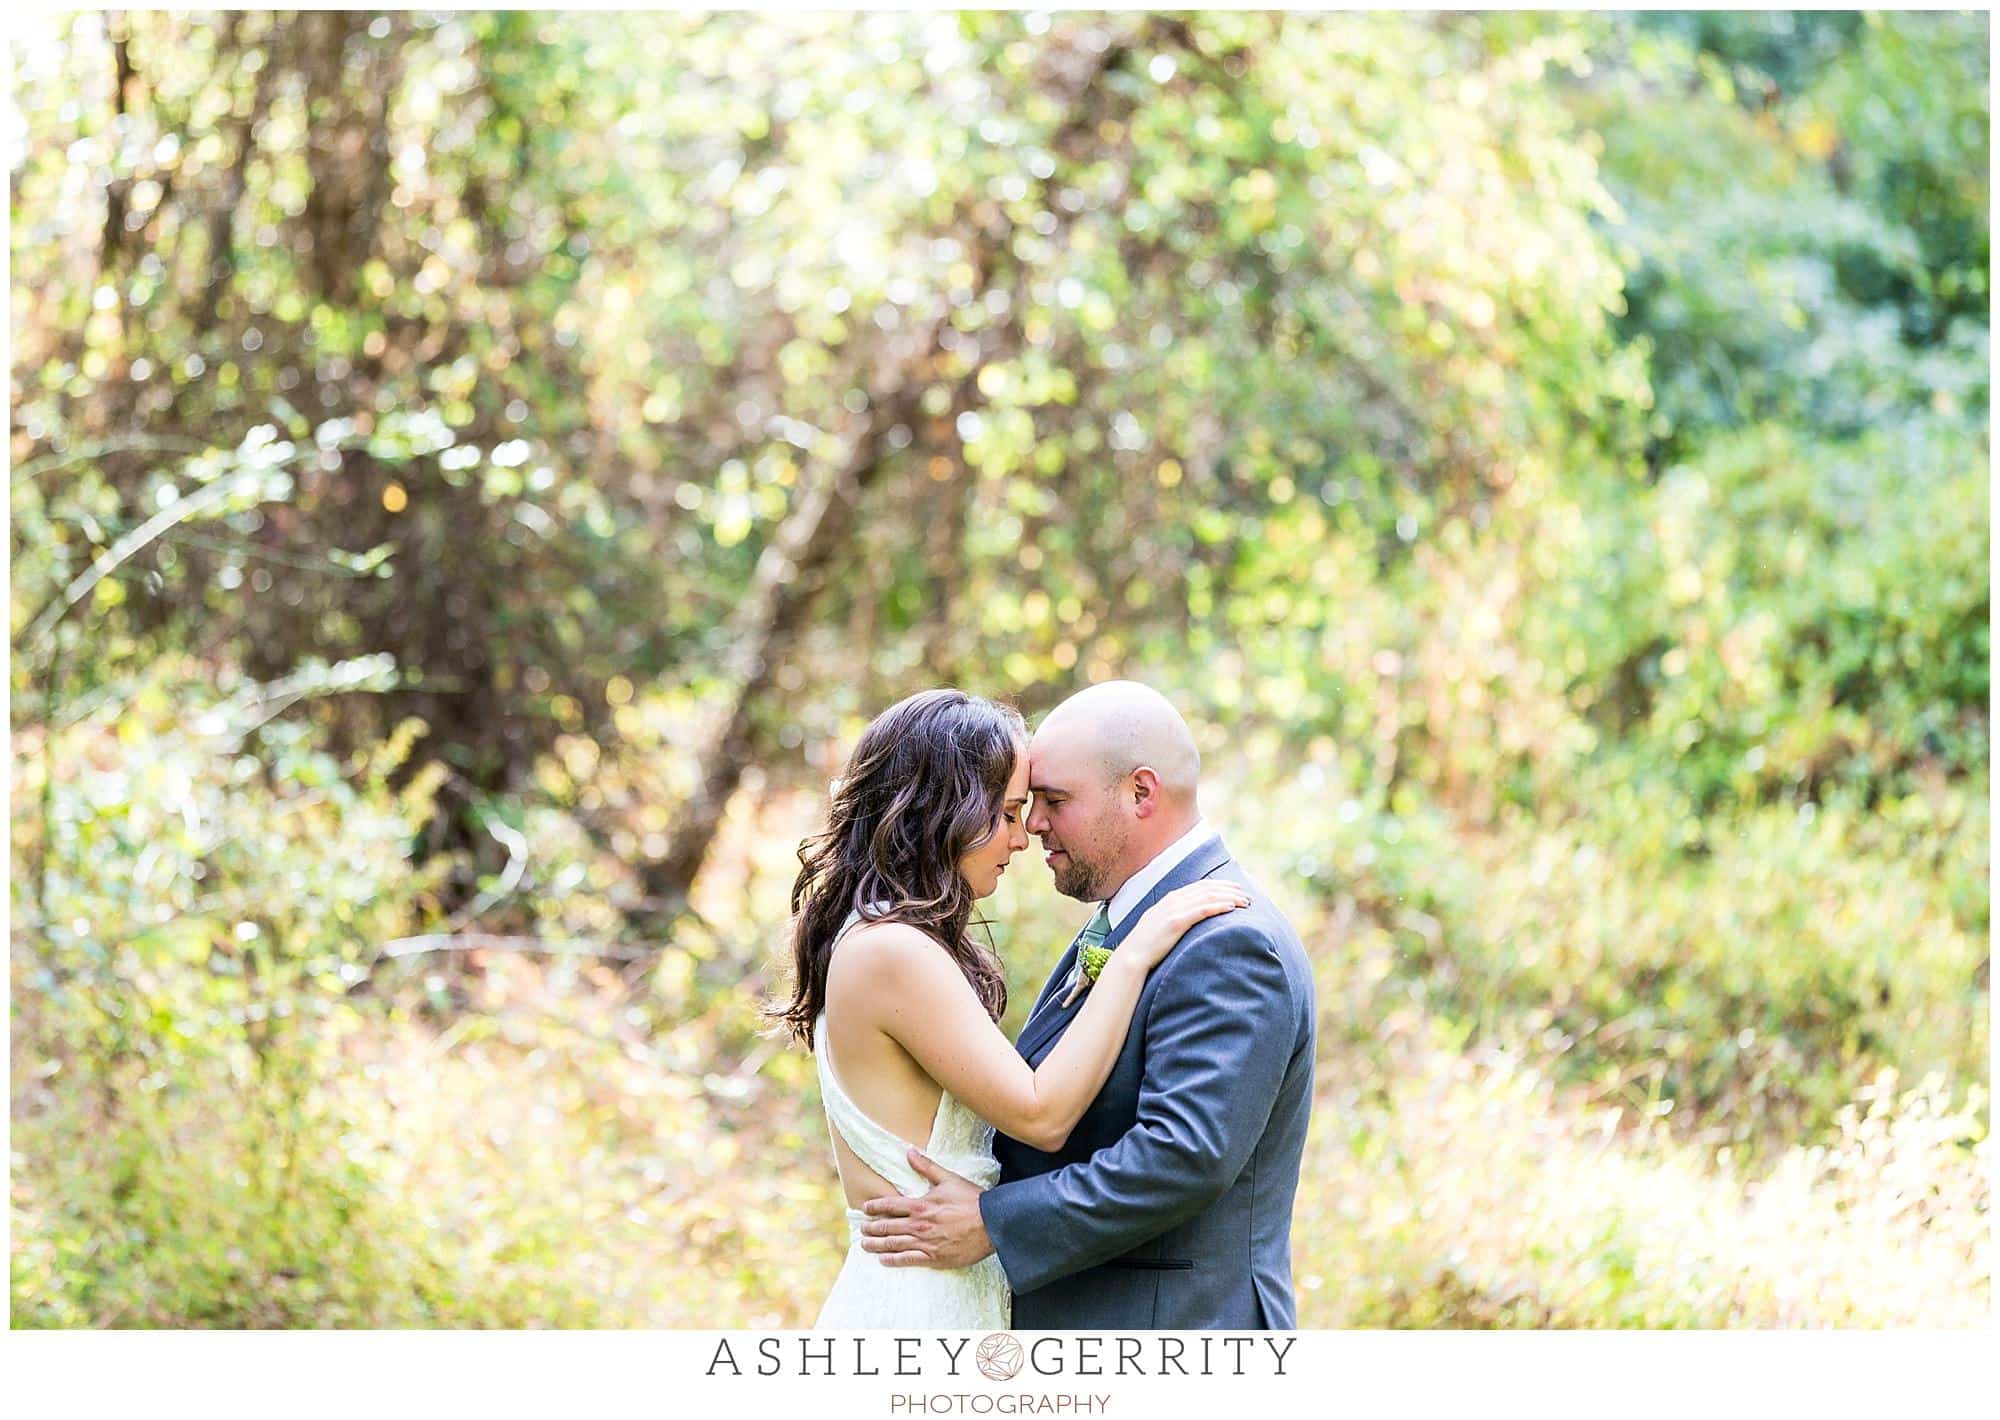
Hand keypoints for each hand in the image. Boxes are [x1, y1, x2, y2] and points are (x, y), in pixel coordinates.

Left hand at [856, 1149, 994, 1268]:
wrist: (992, 1223)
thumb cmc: (971, 1200)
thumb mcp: (948, 1179)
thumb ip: (927, 1167)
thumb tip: (910, 1152)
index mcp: (921, 1205)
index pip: (890, 1206)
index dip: (875, 1207)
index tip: (865, 1208)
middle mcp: (919, 1225)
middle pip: (887, 1227)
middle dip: (872, 1228)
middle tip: (861, 1228)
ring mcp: (926, 1243)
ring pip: (894, 1245)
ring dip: (876, 1245)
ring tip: (865, 1244)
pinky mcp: (934, 1258)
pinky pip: (908, 1260)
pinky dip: (893, 1260)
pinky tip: (883, 1260)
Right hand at [1117, 881, 1250, 972]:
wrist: (1133, 955)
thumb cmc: (1147, 945)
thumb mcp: (1160, 924)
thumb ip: (1174, 917)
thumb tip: (1189, 920)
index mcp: (1170, 898)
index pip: (1201, 886)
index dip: (1221, 885)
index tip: (1237, 888)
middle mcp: (1173, 900)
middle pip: (1208, 888)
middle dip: (1230, 890)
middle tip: (1247, 895)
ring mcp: (1174, 909)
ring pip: (1209, 897)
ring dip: (1230, 897)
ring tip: (1245, 902)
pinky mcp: (1176, 922)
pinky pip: (1203, 910)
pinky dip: (1219, 906)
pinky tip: (1232, 907)